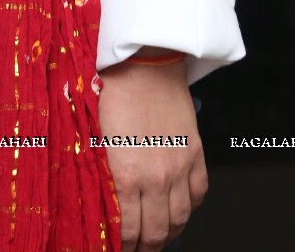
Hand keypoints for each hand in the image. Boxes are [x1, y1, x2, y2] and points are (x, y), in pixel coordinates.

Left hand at [97, 55, 205, 251]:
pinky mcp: (195, 152)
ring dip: (168, 234)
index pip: (127, 229)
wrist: (145, 62)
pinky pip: (198, 194)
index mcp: (126, 175)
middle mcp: (156, 178)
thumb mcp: (95, 136)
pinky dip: (190, 208)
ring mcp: (179, 167)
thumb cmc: (112, 91)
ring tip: (158, 238)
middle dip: (145, 248)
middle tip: (137, 250)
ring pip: (179, 219)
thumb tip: (100, 199)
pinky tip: (179, 211)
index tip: (118, 247)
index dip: (123, 245)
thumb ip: (102, 172)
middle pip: (156, 232)